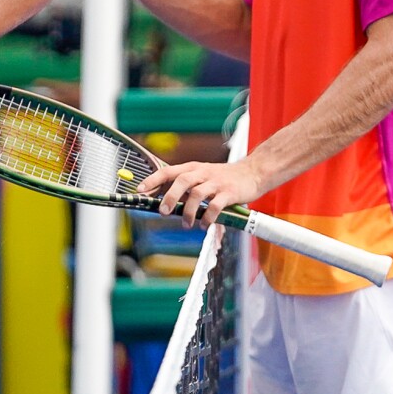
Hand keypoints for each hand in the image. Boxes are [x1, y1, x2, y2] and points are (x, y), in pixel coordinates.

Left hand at [138, 157, 264, 228]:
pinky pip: (216, 206)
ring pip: (197, 194)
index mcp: (193, 168)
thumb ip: (185, 186)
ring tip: (187, 225)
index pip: (169, 171)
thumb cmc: (223, 177)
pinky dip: (208, 217)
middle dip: (170, 196)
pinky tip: (204, 225)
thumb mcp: (202, 176)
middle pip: (182, 181)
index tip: (140, 190)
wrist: (252, 173)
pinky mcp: (229, 192)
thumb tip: (162, 201)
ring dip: (189, 212)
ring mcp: (216, 182)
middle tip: (163, 212)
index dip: (153, 180)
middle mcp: (203, 173)